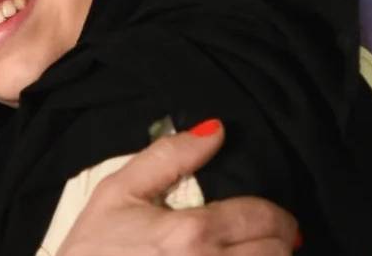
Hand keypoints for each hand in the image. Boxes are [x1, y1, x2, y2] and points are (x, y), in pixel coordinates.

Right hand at [57, 120, 300, 255]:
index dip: (277, 216)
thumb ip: (168, 156)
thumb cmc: (93, 250)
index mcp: (190, 232)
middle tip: (269, 239)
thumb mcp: (118, 192)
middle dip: (278, 242)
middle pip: (277, 253)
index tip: (276, 219)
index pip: (262, 217)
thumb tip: (216, 129)